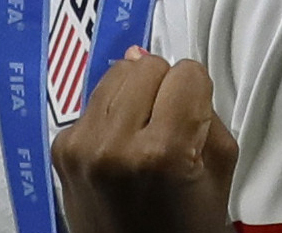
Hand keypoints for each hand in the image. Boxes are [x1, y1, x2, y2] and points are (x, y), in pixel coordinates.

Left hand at [50, 51, 237, 232]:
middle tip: (169, 126)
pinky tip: (120, 146)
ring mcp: (83, 147)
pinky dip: (109, 115)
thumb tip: (164, 64)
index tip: (195, 117)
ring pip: (116, 73)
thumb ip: (204, 111)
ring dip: (134, 95)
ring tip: (144, 134)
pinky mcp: (62, 150)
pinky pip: (92, 101)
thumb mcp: (219, 170)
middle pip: (147, 65)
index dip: (197, 93)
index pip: (186, 72)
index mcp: (162, 153)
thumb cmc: (181, 227)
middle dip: (164, 87)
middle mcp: (115, 145)